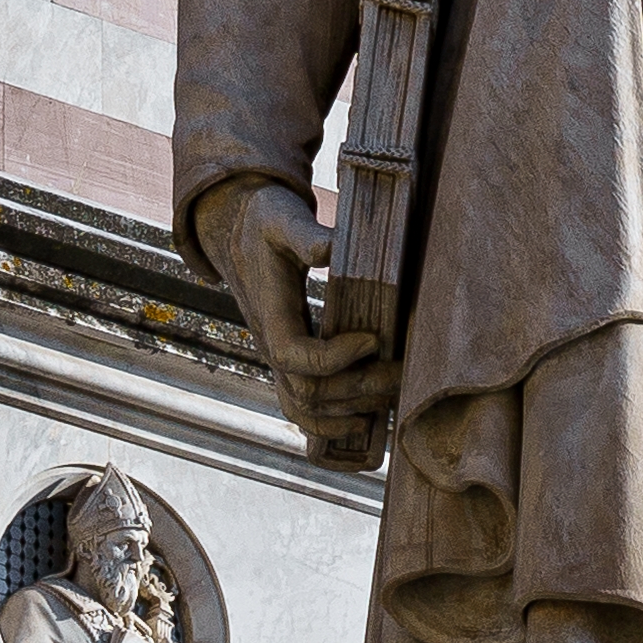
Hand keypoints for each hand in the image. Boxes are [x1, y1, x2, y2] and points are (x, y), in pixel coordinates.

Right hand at [197, 175, 387, 426]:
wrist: (239, 230)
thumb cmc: (265, 221)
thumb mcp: (281, 217)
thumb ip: (306, 235)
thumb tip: (335, 250)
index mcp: (269, 313)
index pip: (294, 355)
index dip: (335, 357)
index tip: (374, 338)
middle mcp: (270, 343)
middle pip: (308, 391)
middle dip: (360, 387)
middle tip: (403, 372)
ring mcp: (277, 358)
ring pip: (304, 408)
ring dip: (351, 410)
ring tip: (393, 396)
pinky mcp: (289, 362)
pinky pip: (301, 409)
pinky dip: (330, 424)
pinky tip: (366, 420)